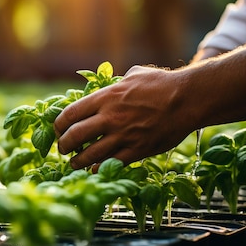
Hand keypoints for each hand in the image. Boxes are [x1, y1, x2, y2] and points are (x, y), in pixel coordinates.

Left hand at [53, 65, 194, 168]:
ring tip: (74, 163)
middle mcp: (110, 117)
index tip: (57, 129)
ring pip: (89, 154)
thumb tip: (103, 89)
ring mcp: (123, 136)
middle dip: (63, 145)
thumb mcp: (132, 76)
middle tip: (62, 149)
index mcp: (106, 97)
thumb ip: (114, 86)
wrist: (187, 99)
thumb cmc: (161, 84)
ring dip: (77, 161)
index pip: (70, 113)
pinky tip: (94, 169)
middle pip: (74, 135)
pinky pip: (111, 164)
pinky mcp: (136, 151)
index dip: (58, 124)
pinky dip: (99, 169)